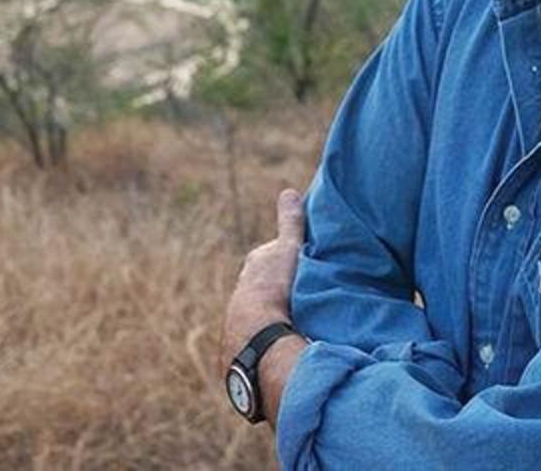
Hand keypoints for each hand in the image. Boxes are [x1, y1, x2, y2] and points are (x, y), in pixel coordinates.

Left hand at [222, 189, 308, 422]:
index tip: (301, 265)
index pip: (269, 258)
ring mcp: (239, 321)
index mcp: (253, 268)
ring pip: (261, 313)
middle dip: (279, 289)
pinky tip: (285, 344)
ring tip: (297, 323)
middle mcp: (241, 293)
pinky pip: (259, 338)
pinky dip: (271, 339)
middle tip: (302, 294)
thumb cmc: (274, 286)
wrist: (256, 334)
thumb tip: (289, 192)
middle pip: (263, 287)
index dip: (286, 260)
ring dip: (276, 317)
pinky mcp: (241, 347)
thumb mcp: (288, 249)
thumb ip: (290, 222)